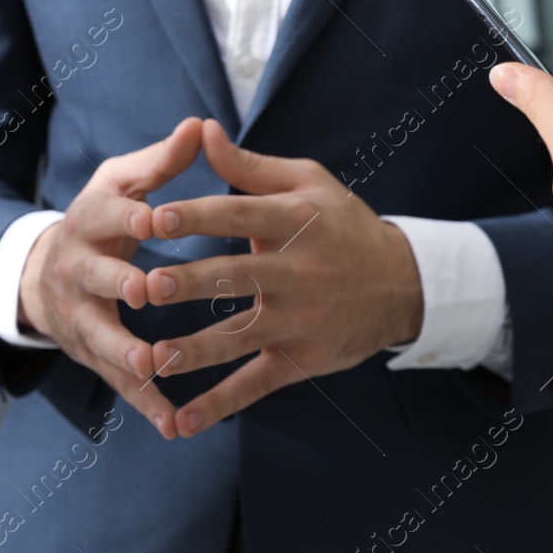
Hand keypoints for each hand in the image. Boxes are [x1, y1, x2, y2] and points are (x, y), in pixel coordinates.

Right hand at [19, 118, 202, 435]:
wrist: (44, 273)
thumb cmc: (101, 219)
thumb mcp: (119, 183)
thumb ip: (160, 161)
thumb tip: (201, 125)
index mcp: (90, 221)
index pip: (108, 215)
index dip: (130, 216)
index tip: (154, 216)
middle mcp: (78, 269)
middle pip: (96, 276)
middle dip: (118, 283)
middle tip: (145, 289)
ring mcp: (81, 316)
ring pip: (101, 337)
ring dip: (124, 352)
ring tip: (153, 366)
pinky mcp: (92, 354)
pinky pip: (118, 382)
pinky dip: (144, 405)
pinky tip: (173, 425)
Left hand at [143, 119, 422, 437]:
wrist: (405, 284)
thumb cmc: (343, 224)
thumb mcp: (307, 183)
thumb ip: (249, 165)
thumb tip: (202, 131)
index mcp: (294, 221)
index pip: (238, 215)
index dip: (196, 217)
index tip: (153, 218)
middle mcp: (298, 272)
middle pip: (237, 277)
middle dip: (191, 284)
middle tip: (147, 287)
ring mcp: (300, 320)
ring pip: (241, 337)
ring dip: (196, 351)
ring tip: (152, 359)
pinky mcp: (302, 359)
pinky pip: (255, 384)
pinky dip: (219, 405)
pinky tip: (182, 421)